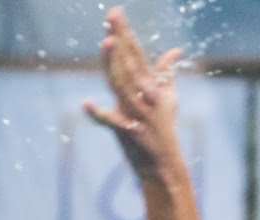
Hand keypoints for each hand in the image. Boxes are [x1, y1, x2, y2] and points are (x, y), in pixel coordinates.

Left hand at [82, 7, 183, 178]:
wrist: (164, 164)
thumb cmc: (165, 130)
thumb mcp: (169, 99)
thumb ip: (167, 74)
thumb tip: (174, 50)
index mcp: (150, 86)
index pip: (137, 54)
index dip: (126, 33)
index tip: (116, 13)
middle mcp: (143, 95)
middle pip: (129, 62)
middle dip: (120, 37)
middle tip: (113, 14)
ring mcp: (136, 113)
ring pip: (121, 83)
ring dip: (114, 64)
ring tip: (107, 41)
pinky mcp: (127, 132)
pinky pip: (111, 122)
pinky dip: (98, 114)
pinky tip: (85, 104)